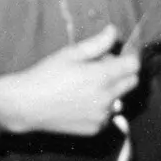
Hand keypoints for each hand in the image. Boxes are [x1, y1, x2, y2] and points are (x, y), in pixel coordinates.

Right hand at [0, 25, 139, 135]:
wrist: (27, 105)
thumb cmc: (47, 75)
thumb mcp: (71, 53)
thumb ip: (98, 43)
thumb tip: (114, 31)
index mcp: (102, 77)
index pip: (134, 66)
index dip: (130, 56)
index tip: (122, 53)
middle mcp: (106, 99)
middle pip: (132, 82)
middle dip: (122, 72)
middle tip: (100, 66)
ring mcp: (102, 116)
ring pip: (120, 98)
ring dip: (112, 90)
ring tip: (87, 85)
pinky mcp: (95, 129)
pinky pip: (108, 114)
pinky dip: (101, 106)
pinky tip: (81, 100)